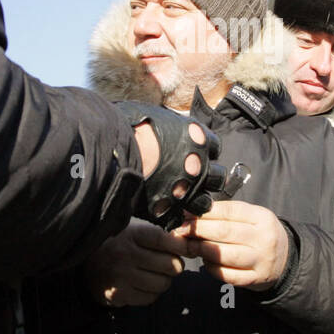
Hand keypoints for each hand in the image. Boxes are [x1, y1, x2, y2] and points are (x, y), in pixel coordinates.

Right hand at [84, 218, 191, 306]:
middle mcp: (126, 254)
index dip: (181, 245)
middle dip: (175, 265)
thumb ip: (159, 234)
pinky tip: (143, 284)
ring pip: (163, 283)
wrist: (88, 264)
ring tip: (154, 273)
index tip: (189, 249)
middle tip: (168, 263)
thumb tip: (189, 245)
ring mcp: (121, 276)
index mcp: (132, 234)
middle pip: (170, 265)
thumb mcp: (135, 229)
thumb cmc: (119, 243)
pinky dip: (152, 293)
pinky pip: (150, 298)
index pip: (164, 239)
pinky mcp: (119, 294)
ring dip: (164, 280)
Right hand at [117, 101, 220, 229]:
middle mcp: (199, 163)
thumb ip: (165, 122)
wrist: (116, 153)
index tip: (192, 154)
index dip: (203, 152)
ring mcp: (188, 189)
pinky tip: (163, 210)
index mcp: (197, 137)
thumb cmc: (130, 127)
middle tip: (190, 180)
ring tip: (179, 199)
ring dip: (195, 201)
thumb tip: (157, 121)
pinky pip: (180, 217)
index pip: (214, 146)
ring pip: (205, 202)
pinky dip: (173, 215)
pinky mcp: (172, 208)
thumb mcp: (152, 115)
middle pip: (217, 177)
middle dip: (206, 179)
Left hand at [186, 200, 289, 291]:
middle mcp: (264, 239)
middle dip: (198, 230)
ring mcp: (261, 261)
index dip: (204, 213)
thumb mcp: (251, 217)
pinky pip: (228, 275)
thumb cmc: (259, 234)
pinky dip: (212, 268)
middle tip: (181, 230)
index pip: (229, 211)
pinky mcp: (255, 279)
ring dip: (202, 249)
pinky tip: (206, 262)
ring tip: (190, 245)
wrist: (284, 259)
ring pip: (224, 255)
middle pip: (224, 232)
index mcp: (262, 218)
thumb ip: (226, 213)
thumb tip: (192, 211)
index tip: (186, 214)